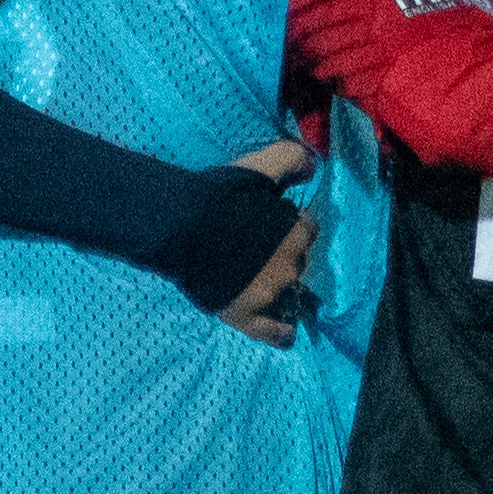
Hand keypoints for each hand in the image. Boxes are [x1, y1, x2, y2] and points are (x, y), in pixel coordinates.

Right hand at [218, 138, 316, 346]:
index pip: (306, 231)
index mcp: (296, 231)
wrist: (180, 229)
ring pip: (291, 296)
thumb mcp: (257, 167)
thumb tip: (312, 163)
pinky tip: (285, 334)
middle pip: (298, 262)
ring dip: (284, 291)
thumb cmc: (217, 197)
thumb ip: (289, 158)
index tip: (273, 229)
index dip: (290, 229)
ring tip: (264, 287)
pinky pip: (277, 333)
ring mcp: (271, 293)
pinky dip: (283, 334)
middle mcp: (291, 264)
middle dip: (284, 258)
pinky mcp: (248, 317)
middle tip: (259, 254)